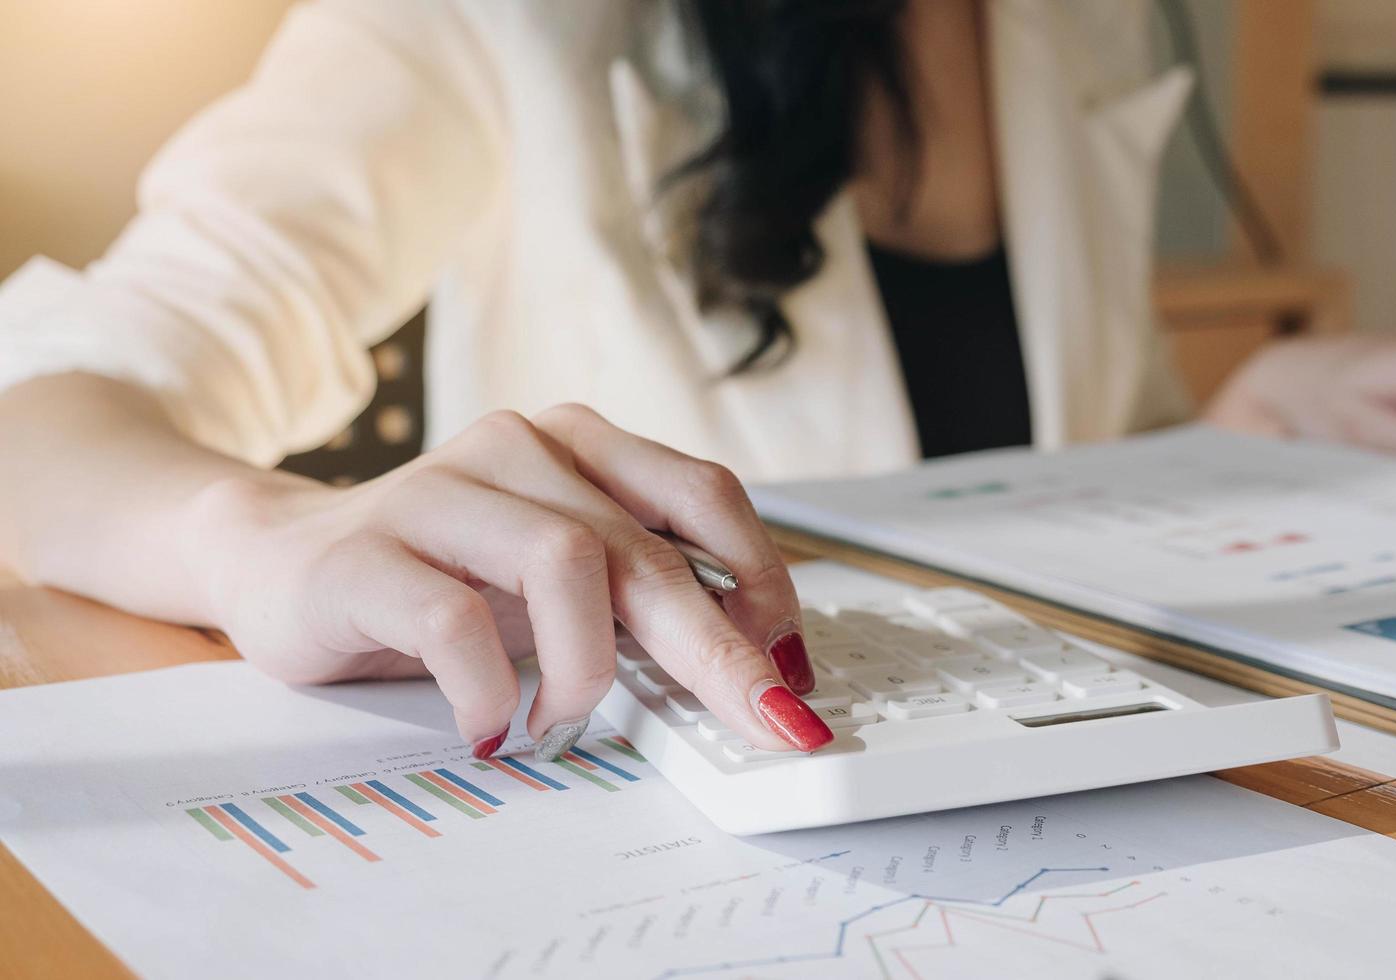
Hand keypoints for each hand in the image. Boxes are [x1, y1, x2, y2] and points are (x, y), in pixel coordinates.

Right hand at [183, 406, 829, 758]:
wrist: (280, 559)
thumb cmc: (444, 576)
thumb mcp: (558, 577)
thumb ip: (640, 594)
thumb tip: (757, 665)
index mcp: (580, 444)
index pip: (702, 494)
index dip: (761, 578)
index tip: (787, 662)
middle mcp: (519, 448)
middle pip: (646, 546)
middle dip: (717, 648)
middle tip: (762, 720)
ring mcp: (440, 492)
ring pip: (565, 562)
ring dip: (589, 666)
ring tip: (565, 718)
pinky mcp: (366, 555)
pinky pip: (453, 622)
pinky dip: (492, 686)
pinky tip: (493, 723)